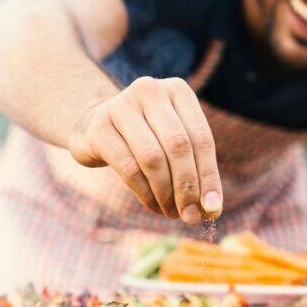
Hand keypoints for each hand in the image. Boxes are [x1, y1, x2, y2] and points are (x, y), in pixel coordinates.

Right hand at [68, 76, 221, 223]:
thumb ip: (194, 167)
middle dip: (187, 187)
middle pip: (178, 146)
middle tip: (191, 216)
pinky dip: (145, 193)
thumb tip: (211, 208)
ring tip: (172, 212)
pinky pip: (129, 168)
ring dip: (166, 193)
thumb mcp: (172, 140)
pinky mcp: (99, 127)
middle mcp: (150, 90)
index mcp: (178, 90)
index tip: (213, 207)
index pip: (201, 137)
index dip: (209, 175)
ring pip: (153, 158)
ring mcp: (121, 106)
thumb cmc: (145, 136)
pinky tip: (153, 205)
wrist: (93, 125)